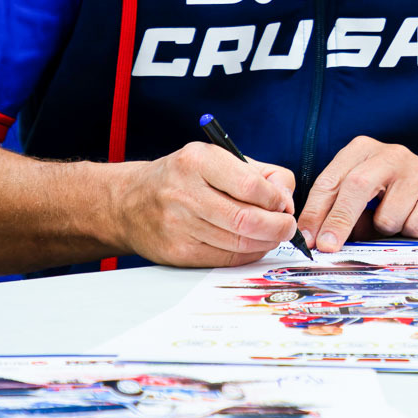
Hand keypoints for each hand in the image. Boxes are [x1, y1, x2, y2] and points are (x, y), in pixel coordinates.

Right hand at [115, 142, 296, 267]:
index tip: (284, 204)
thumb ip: (259, 173)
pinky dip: (247, 255)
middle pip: (246, 219)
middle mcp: (185, 191)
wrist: (130, 202)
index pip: (250, 185)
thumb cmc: (183, 177)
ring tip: (273, 235)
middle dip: (277, 226)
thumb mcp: (216, 158)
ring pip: (238, 243)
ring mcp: (178, 225)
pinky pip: (224, 260)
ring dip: (266, 243)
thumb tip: (287, 200)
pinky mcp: (177, 252)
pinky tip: (253, 246)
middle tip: (288, 227)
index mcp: (198, 160)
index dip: (276, 199)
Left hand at [298, 137, 417, 252]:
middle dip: (338, 221)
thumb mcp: (363, 199)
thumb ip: (342, 213)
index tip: (307, 238)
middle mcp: (391, 154)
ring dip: (385, 232)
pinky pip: (414, 225)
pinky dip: (410, 234)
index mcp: (363, 150)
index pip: (331, 180)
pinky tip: (415, 221)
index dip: (315, 211)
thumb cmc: (394, 199)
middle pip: (356, 187)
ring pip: (387, 215)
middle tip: (327, 247)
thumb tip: (319, 240)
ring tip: (395, 223)